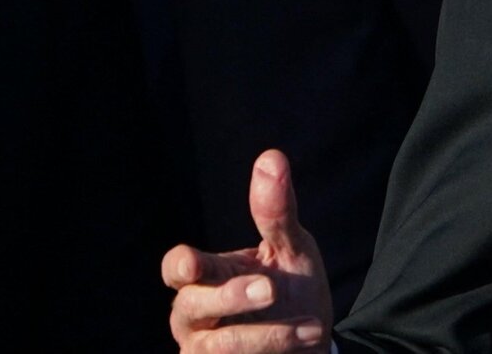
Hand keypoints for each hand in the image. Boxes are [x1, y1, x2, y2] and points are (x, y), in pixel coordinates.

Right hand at [164, 150, 334, 352]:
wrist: (313, 342)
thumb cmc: (293, 289)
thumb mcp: (292, 249)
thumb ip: (277, 212)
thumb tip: (272, 157)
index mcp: (209, 275)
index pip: (179, 267)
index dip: (183, 265)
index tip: (195, 262)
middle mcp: (197, 313)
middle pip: (191, 304)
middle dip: (231, 297)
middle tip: (271, 288)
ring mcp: (204, 349)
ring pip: (216, 346)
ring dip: (269, 334)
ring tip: (312, 325)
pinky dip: (276, 350)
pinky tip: (307, 340)